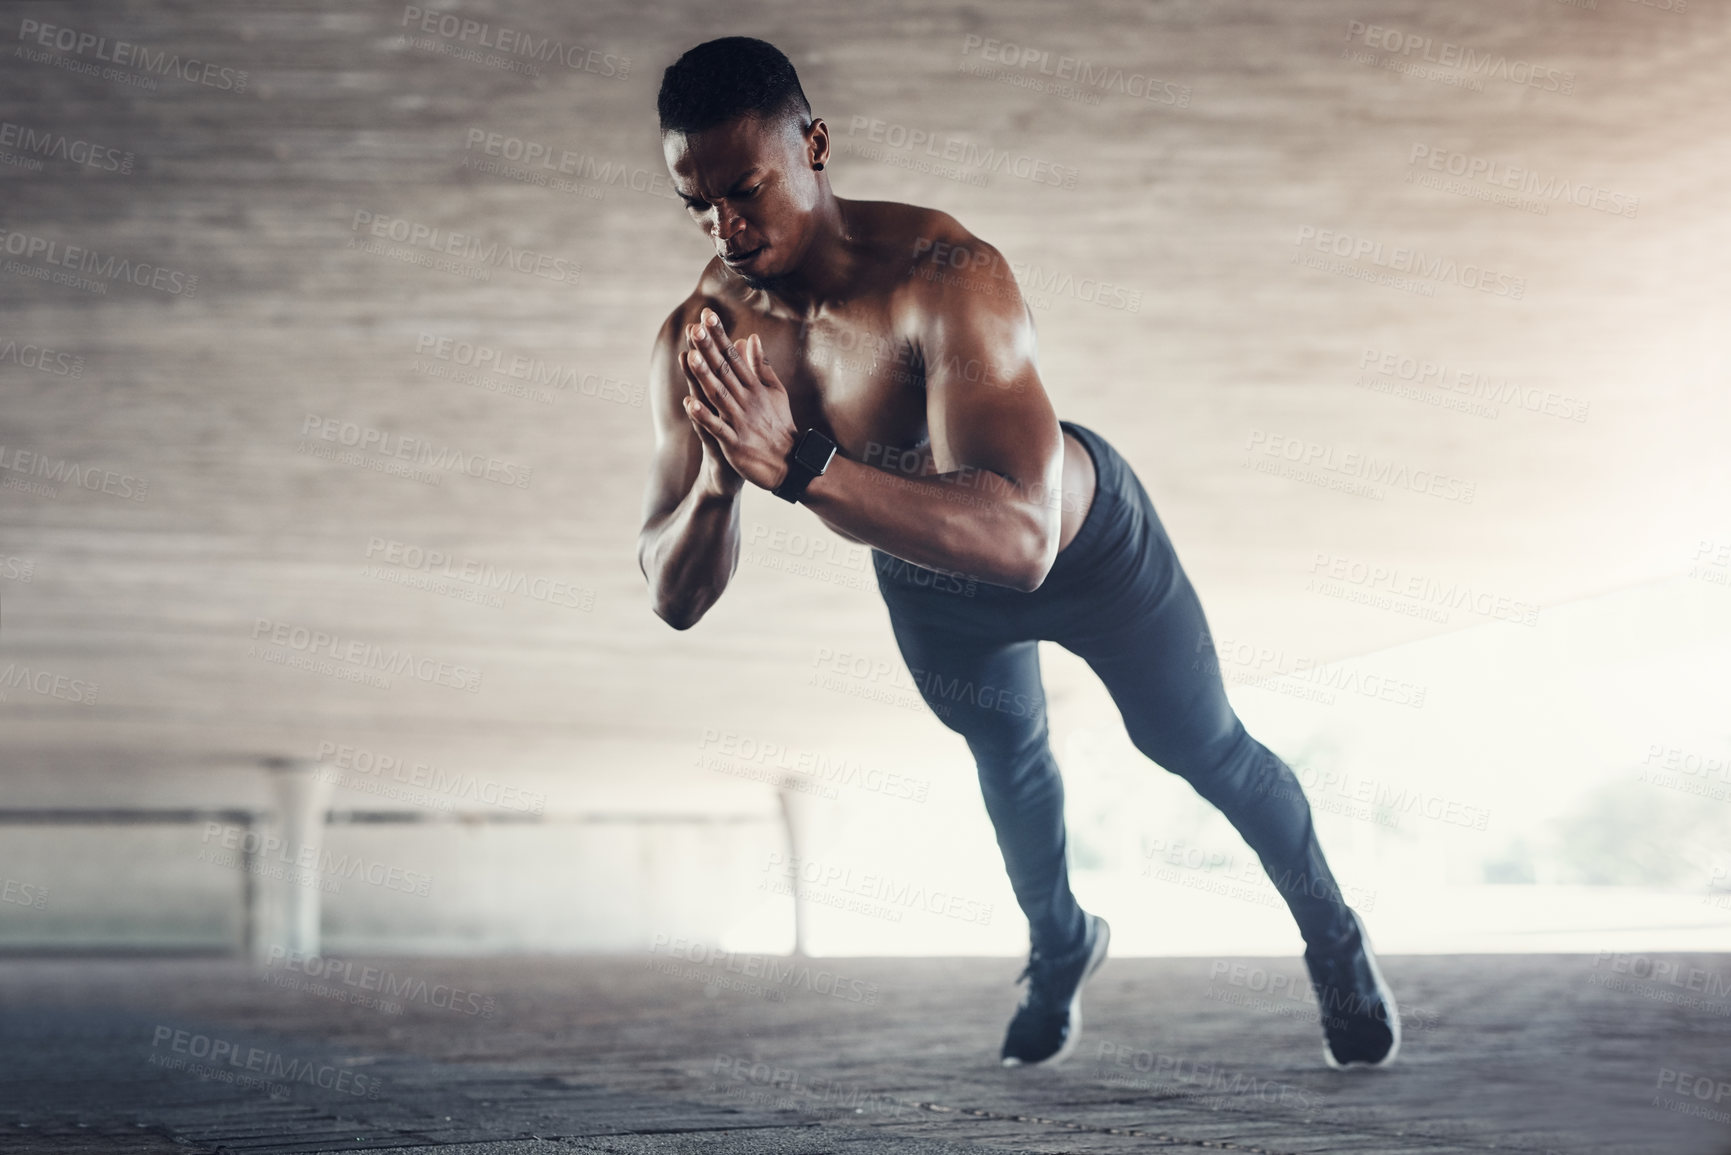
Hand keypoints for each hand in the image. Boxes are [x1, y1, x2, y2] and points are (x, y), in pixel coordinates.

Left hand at [682, 308, 798, 491]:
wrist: (789, 463)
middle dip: (709, 349)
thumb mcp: (774, 391)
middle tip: (695, 329)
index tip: (708, 315)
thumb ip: (761, 365)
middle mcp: (747, 400)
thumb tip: (751, 338)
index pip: (734, 356)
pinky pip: (717, 428)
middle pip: (725, 371)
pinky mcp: (735, 443)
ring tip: (690, 357)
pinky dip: (704, 416)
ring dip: (705, 376)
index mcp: (754, 387)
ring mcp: (740, 421)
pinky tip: (689, 404)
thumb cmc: (779, 425)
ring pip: (719, 395)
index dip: (720, 336)